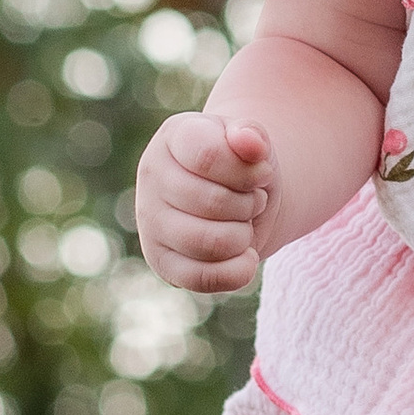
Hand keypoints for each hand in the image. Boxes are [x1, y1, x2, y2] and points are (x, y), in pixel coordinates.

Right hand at [135, 111, 274, 292]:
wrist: (236, 196)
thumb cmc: (242, 164)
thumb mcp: (253, 141)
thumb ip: (253, 135)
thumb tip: (250, 142)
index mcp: (174, 137)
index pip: (209, 156)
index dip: (249, 172)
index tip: (262, 172)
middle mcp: (152, 178)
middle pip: (214, 203)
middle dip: (250, 205)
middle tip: (253, 200)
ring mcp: (151, 222)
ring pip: (210, 243)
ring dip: (244, 236)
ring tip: (244, 223)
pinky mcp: (161, 262)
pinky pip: (202, 279)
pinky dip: (237, 271)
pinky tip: (245, 254)